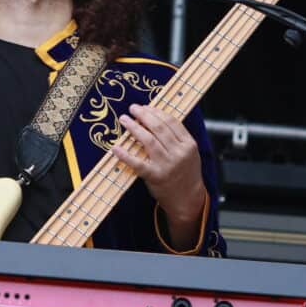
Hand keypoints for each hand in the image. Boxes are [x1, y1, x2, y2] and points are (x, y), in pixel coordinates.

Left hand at [111, 103, 206, 226]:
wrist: (188, 199)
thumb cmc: (186, 173)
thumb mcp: (189, 153)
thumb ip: (178, 137)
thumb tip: (157, 118)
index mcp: (189, 144)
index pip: (171, 121)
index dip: (156, 112)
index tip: (145, 106)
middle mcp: (178, 153)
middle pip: (159, 128)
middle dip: (144, 115)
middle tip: (132, 108)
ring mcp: (167, 165)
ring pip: (148, 140)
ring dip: (134, 127)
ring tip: (124, 119)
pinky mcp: (155, 177)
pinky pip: (137, 163)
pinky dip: (125, 155)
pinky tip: (116, 147)